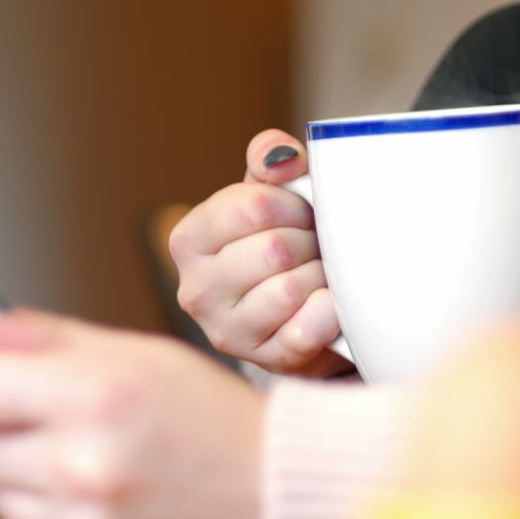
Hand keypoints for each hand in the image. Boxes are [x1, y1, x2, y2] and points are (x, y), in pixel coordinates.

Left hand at [0, 289, 262, 518]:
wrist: (278, 496)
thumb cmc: (218, 422)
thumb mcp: (141, 355)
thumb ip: (44, 334)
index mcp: (97, 394)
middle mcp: (83, 465)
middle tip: (36, 411)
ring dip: (15, 468)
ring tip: (84, 453)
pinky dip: (44, 510)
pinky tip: (95, 492)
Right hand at [169, 129, 351, 376]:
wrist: (300, 316)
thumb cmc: (281, 246)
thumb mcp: (269, 197)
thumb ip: (271, 161)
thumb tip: (283, 157)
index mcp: (189, 239)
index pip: (252, 204)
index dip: (293, 204)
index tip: (303, 213)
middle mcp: (196, 290)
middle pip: (274, 249)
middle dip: (310, 242)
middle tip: (317, 247)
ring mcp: (227, 331)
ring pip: (290, 289)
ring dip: (320, 277)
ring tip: (321, 275)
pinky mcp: (265, 361)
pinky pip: (306, 330)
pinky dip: (329, 313)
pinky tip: (330, 305)